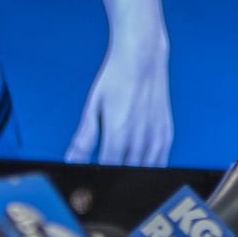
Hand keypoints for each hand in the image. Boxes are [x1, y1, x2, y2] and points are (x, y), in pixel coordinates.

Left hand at [65, 37, 172, 166]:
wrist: (142, 57)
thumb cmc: (116, 77)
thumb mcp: (93, 106)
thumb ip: (84, 138)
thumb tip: (71, 160)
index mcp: (117, 135)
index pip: (105, 171)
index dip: (97, 176)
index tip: (91, 179)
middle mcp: (139, 140)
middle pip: (125, 174)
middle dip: (114, 178)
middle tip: (105, 174)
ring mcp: (155, 138)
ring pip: (144, 172)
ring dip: (132, 174)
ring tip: (121, 172)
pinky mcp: (166, 134)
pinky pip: (160, 163)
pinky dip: (149, 167)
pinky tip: (138, 163)